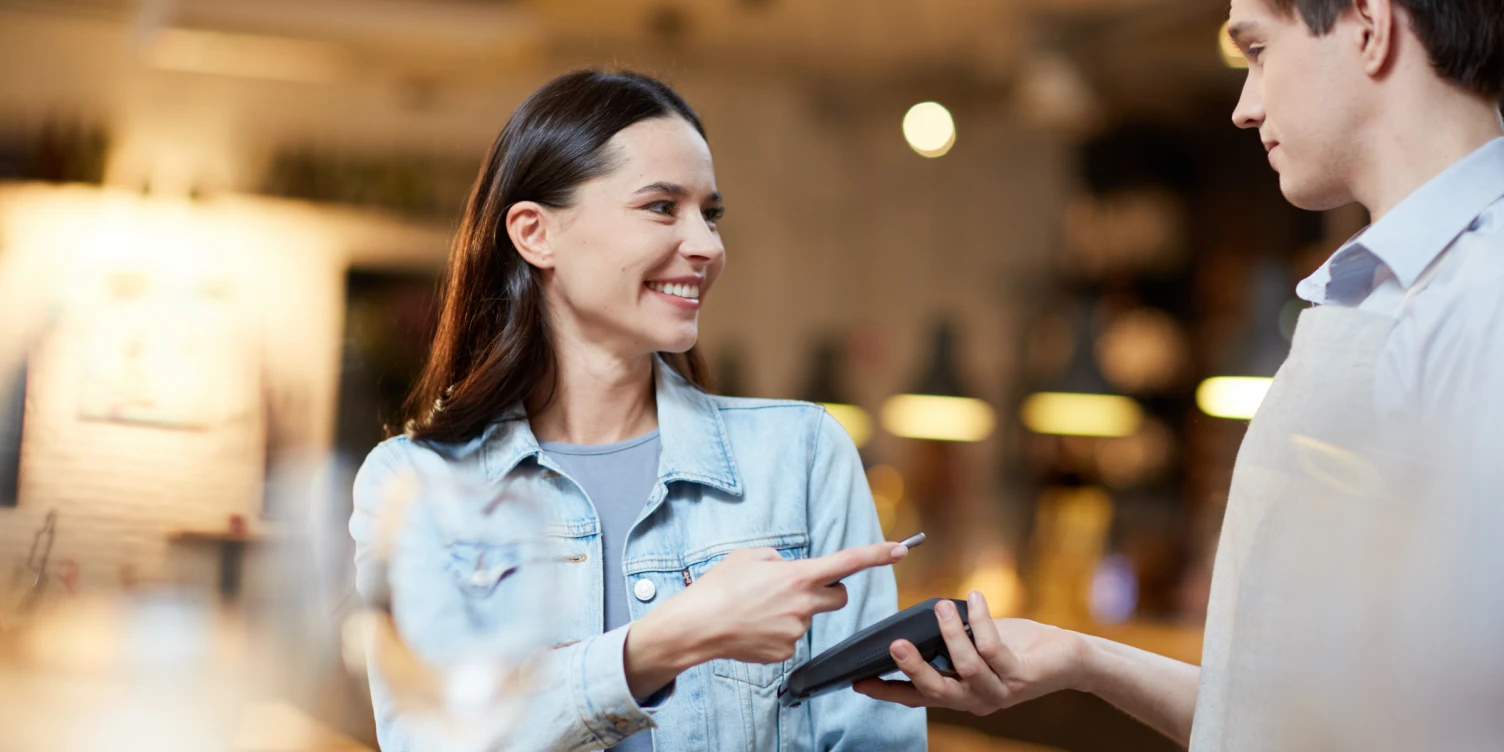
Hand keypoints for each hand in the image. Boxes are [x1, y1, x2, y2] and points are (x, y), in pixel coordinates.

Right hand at [625, 542, 906, 696]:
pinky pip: (792, 638)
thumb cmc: (718, 587)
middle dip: (828, 591)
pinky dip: (778, 632)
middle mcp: (804, 604)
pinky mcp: (786, 652)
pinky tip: (754, 628)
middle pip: (839, 597)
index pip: (847, 562)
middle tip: (799, 588)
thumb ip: (776, 557)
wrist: (697, 627)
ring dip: (794, 612)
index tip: (901, 549)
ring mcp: (797, 631)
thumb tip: (785, 564)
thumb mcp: (748, 556)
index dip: (877, 554)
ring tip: (758, 609)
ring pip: (810, 618)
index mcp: (797, 575)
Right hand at [853, 591, 1089, 715]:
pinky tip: (974, 598)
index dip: (888, 692)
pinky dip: (981, 620)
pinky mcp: (1021, 675)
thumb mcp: (975, 644)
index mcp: (960, 695)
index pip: (917, 697)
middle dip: (913, 668)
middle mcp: (976, 700)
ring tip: (941, 608)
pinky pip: (994, 648)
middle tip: (893, 645)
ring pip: (966, 667)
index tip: (859, 682)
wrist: (1067, 657)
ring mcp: (1000, 691)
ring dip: (951, 635)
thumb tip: (918, 621)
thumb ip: (949, 642)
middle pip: (937, 691)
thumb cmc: (1017, 646)